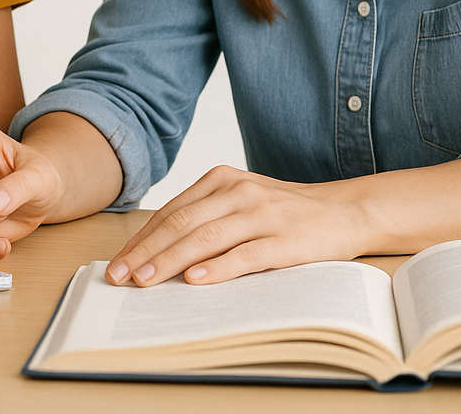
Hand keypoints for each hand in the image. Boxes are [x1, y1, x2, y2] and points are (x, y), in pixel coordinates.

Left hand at [106, 165, 365, 286]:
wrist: (345, 212)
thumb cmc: (283, 214)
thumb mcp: (239, 204)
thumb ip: (204, 219)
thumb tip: (155, 253)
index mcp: (221, 180)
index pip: (170, 213)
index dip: (140, 240)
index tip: (116, 265)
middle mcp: (238, 191)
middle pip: (180, 224)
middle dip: (145, 252)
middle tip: (119, 277)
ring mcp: (262, 214)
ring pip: (205, 238)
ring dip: (170, 261)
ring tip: (146, 281)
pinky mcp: (285, 239)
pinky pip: (245, 255)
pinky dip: (217, 268)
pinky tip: (194, 280)